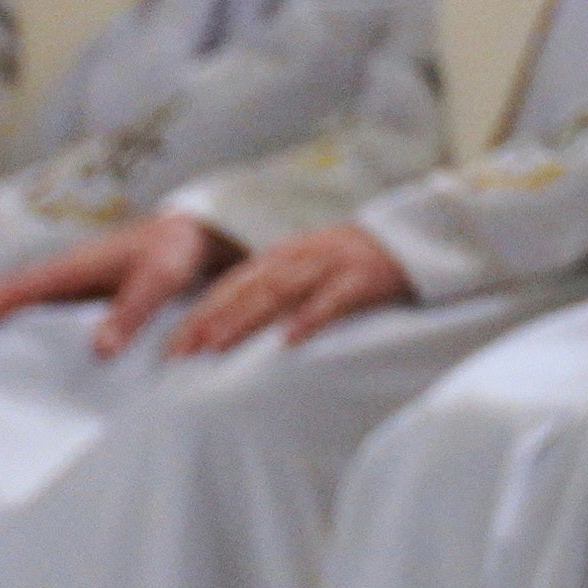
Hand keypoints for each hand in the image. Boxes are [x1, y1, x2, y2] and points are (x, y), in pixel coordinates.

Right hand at [0, 204, 233, 355]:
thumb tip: (97, 351)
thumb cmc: (176, 251)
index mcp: (71, 268)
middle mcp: (62, 275)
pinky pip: (34, 310)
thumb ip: (132, 312)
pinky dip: (10, 323)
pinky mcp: (80, 296)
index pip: (12, 291)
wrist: (197, 233)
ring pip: (15, 303)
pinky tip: (4, 350)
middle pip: (2, 295)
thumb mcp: (160, 280)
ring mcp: (69, 285)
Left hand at [172, 222, 412, 357]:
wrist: (413, 235)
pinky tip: (292, 338)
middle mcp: (300, 257)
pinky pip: (333, 300)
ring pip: (279, 292)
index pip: (232, 284)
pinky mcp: (361, 278)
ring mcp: (330, 266)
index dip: (201, 312)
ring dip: (245, 319)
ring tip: (218, 345)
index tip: (174, 345)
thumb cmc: (354, 259)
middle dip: (211, 320)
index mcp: (283, 254)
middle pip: (247, 289)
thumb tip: (230, 320)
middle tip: (182, 352)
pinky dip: (311, 317)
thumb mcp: (308, 263)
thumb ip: (274, 284)